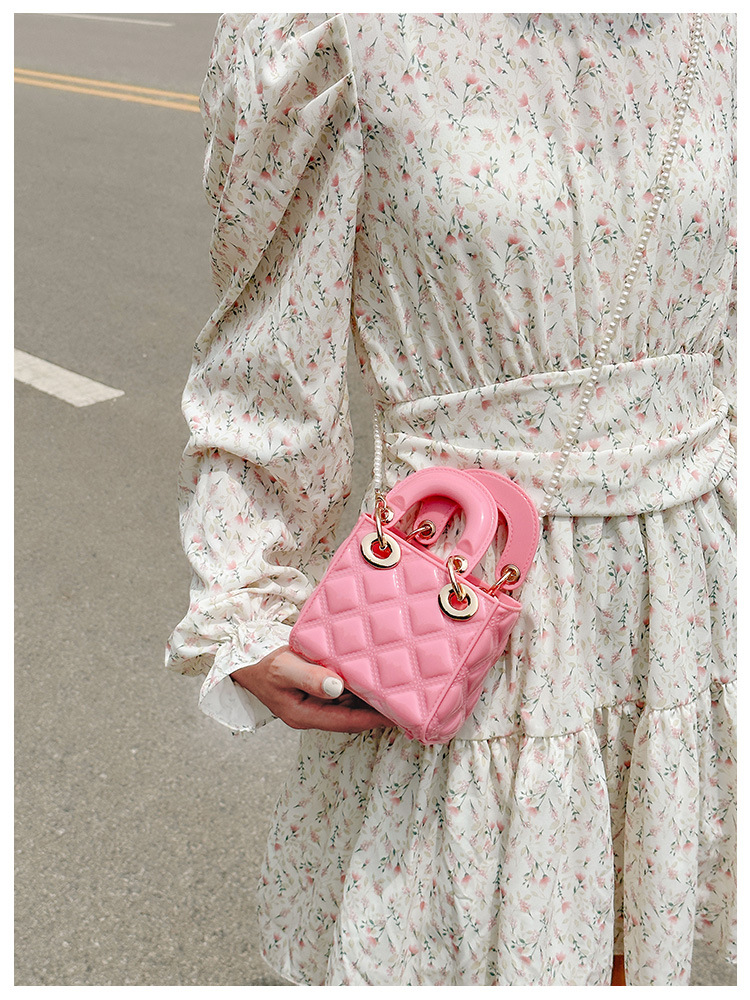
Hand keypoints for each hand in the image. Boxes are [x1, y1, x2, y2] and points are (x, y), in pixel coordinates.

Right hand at [230, 645, 391, 733]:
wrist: (242, 658)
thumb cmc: (262, 663)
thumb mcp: (284, 668)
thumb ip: (310, 677)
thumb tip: (336, 687)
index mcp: (305, 716)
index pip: (348, 722)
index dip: (375, 719)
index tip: (400, 714)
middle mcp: (312, 714)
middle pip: (351, 717)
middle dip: (377, 711)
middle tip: (407, 701)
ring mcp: (312, 704)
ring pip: (348, 705)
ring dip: (369, 698)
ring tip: (397, 688)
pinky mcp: (313, 691)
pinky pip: (340, 693)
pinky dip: (357, 686)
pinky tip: (371, 675)